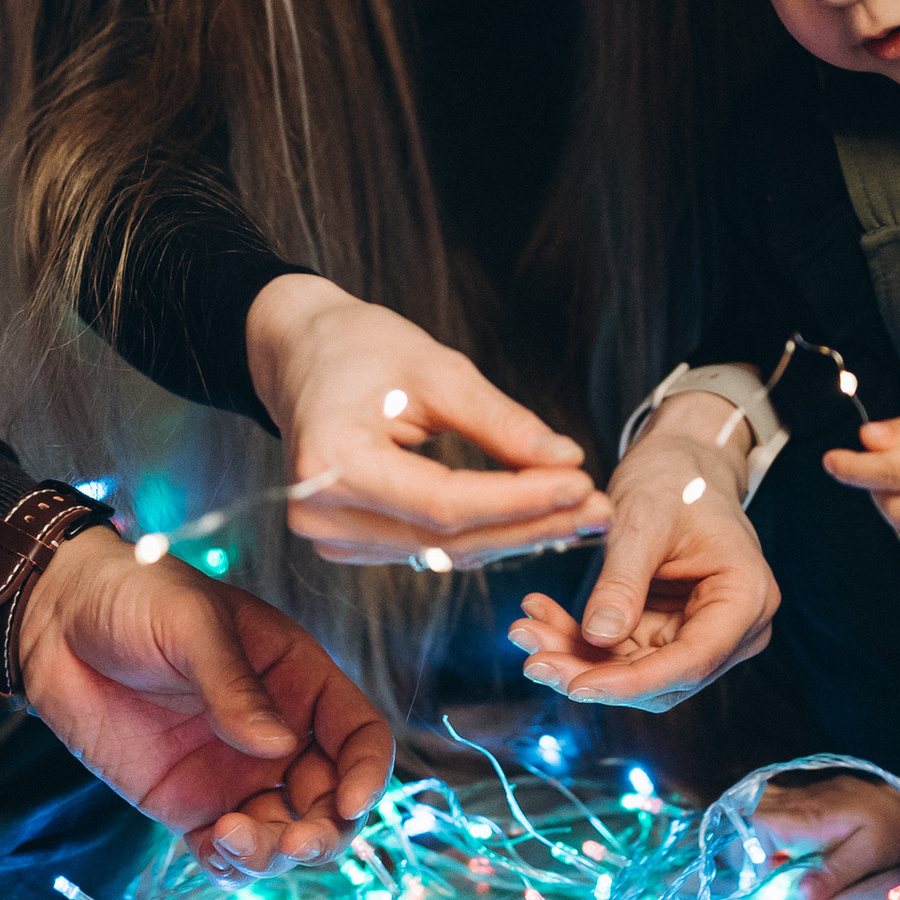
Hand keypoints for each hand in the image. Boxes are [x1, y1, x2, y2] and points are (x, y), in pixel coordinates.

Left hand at [15, 528, 392, 870]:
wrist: (55, 618)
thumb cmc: (135, 596)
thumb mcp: (192, 624)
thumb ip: (234, 686)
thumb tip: (279, 748)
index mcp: (297, 680)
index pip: (359, 735)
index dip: (368, 773)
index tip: (348, 802)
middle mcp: (277, 734)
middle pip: (330, 800)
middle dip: (323, 831)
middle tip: (293, 842)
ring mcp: (234, 774)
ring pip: (282, 835)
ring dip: (274, 854)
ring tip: (231, 838)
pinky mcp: (188, 804)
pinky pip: (226, 852)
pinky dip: (233, 867)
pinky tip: (215, 849)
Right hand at [245, 273, 607, 568]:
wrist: (301, 354)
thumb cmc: (362, 348)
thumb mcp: (436, 368)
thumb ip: (499, 422)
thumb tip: (567, 461)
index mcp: (331, 462)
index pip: (444, 502)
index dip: (519, 499)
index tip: (581, 482)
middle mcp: (320, 513)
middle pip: (448, 538)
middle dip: (531, 524)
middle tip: (598, 507)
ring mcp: (329, 536)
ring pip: (444, 551)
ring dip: (515, 535)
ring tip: (580, 513)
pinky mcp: (346, 544)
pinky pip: (428, 549)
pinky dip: (483, 534)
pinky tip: (533, 519)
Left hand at [506, 404, 779, 710]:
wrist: (677, 463)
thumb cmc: (674, 479)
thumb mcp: (644, 522)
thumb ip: (623, 582)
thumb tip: (598, 637)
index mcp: (746, 597)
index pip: (692, 660)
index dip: (633, 681)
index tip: (578, 686)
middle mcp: (731, 627)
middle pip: (660, 676)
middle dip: (593, 673)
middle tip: (534, 660)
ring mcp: (698, 633)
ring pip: (633, 670)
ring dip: (576, 658)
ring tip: (526, 631)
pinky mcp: (666, 631)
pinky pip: (620, 651)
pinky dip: (577, 639)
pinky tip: (540, 616)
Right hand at [744, 772, 899, 899]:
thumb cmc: (896, 828)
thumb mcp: (870, 856)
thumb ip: (835, 874)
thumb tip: (802, 896)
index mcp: (810, 815)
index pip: (759, 829)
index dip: (759, 859)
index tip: (775, 884)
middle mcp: (801, 800)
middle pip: (753, 815)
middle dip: (756, 848)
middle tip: (778, 875)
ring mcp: (806, 794)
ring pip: (763, 807)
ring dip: (765, 837)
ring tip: (784, 863)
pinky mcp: (814, 795)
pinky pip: (780, 806)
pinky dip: (778, 827)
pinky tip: (797, 847)